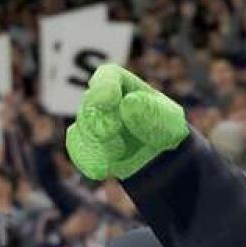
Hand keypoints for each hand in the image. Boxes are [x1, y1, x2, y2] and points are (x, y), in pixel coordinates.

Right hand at [65, 64, 189, 180]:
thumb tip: (127, 103)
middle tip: (112, 131)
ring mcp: (90, 122)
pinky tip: (102, 170)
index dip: (104, 86)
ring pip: (81, 128)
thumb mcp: (168, 121)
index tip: (109, 99)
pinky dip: (88, 159)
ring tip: (118, 153)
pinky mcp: (85, 144)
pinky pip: (78, 149)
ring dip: (97, 142)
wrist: (158, 159)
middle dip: (98, 118)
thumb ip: (150, 112)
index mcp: (121, 85)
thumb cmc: (164, 130)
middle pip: (89, 104)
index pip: (107, 77)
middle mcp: (100, 100)